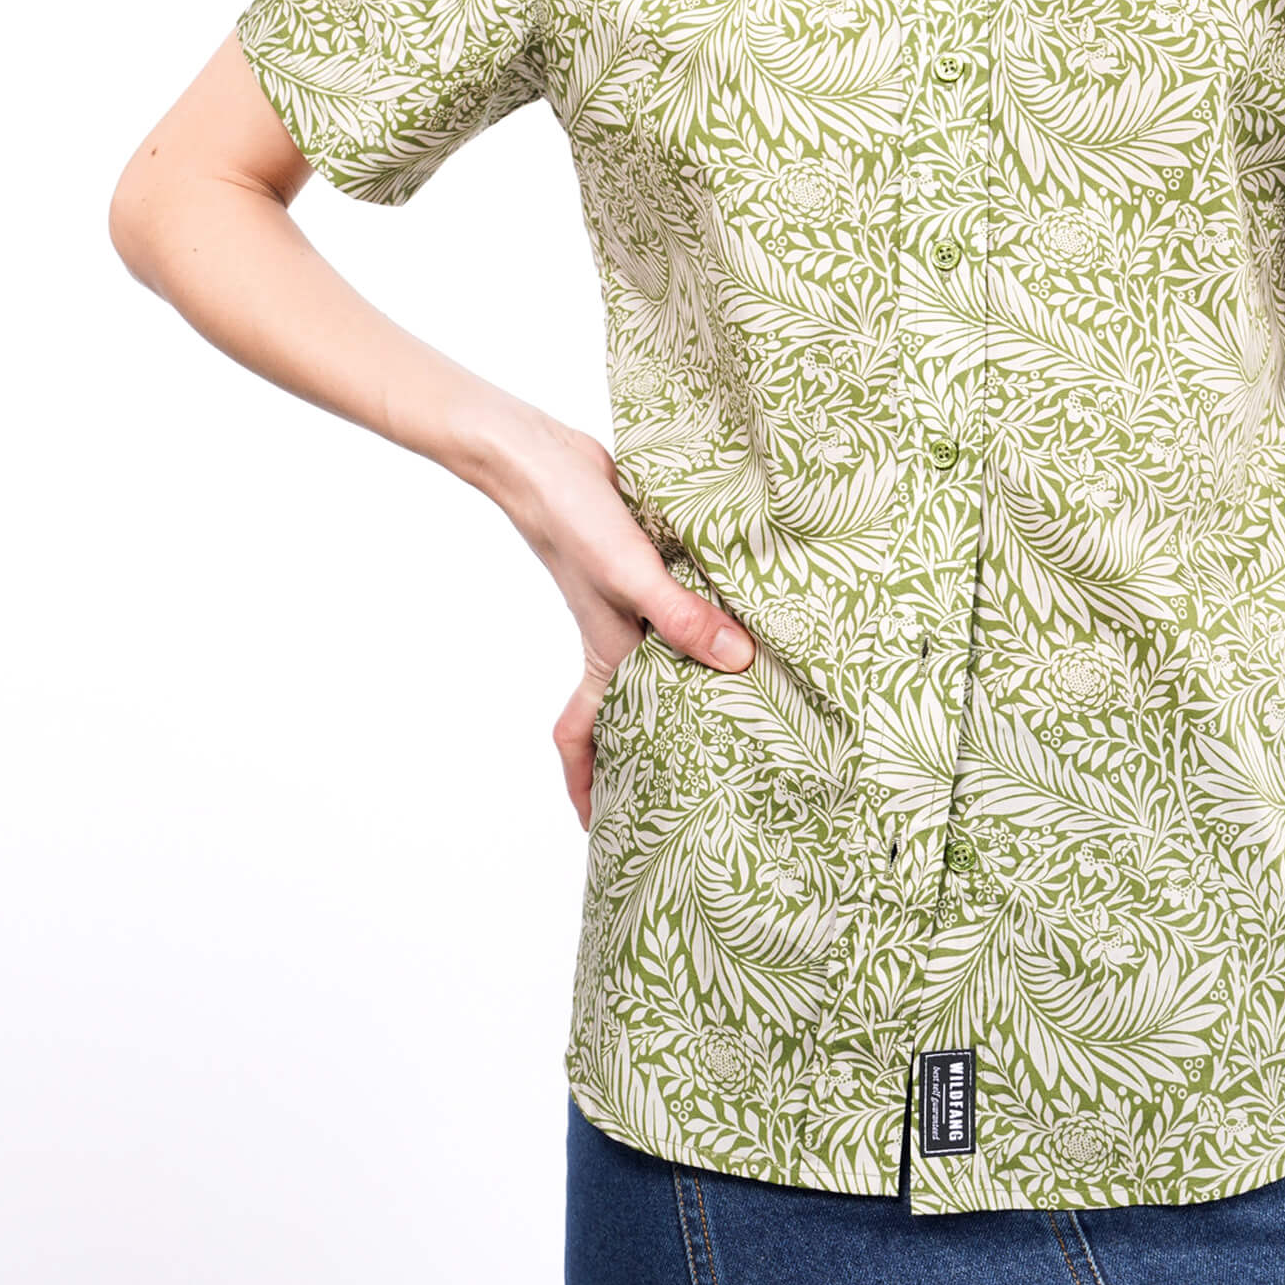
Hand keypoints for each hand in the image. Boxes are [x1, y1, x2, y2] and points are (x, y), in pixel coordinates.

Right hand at [493, 412, 754, 828]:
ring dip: (688, 676)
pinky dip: (703, 615)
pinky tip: (742, 611)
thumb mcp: (628, 573)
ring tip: (736, 698)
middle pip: (632, 706)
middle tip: (700, 773)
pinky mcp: (649, 562)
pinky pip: (679, 604)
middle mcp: (620, 634)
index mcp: (606, 653)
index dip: (585, 786)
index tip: (598, 829)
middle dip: (654, 744)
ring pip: (661, 654)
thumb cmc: (570, 520)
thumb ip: (681, 615)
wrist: (542, 455)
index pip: (582, 737)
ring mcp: (633, 600)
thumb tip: (738, 660)